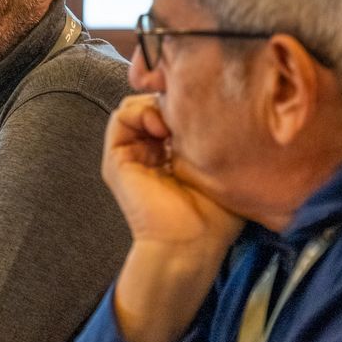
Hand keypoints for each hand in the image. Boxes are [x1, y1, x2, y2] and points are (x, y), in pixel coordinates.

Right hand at [103, 94, 240, 249]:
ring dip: (154, 104)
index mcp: (172, 154)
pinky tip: (161, 127)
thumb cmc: (215, 215)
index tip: (206, 105)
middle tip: (191, 109)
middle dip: (170, 97)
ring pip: (135, 106)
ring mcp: (131, 155)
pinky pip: (120, 117)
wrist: (191, 244)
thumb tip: (221, 103)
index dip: (186, 99)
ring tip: (174, 122)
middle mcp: (150, 152)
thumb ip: (218, 136)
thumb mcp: (224, 167)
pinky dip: (139, 112)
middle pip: (153, 103)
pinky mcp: (117, 160)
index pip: (172, 110)